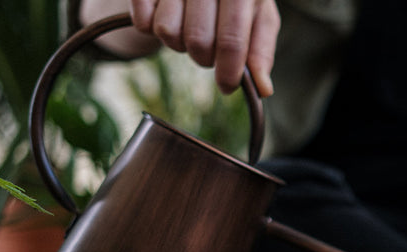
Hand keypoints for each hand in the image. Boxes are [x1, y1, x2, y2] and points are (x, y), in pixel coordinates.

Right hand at [129, 0, 279, 96]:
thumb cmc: (234, 0)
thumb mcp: (257, 16)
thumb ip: (261, 51)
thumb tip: (263, 89)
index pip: (232, 40)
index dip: (229, 71)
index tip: (227, 87)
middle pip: (198, 41)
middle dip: (204, 57)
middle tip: (208, 47)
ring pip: (169, 33)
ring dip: (179, 42)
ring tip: (188, 26)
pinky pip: (143, 22)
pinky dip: (152, 28)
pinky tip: (167, 15)